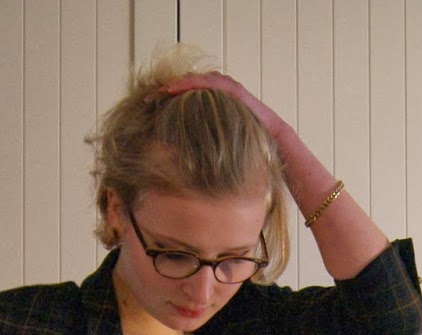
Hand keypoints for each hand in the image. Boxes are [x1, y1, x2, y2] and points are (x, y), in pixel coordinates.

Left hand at [160, 70, 285, 140]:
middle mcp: (216, 92)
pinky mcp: (232, 89)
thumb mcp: (221, 147)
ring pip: (195, 82)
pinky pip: (209, 83)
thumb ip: (204, 149)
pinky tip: (178, 88)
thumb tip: (183, 167)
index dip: (167, 100)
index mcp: (211, 105)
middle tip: (148, 97)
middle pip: (187, 86)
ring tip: (160, 91)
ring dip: (176, 85)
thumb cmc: (248, 145)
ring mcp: (225, 88)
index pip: (185, 97)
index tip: (149, 107)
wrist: (274, 141)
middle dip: (166, 90)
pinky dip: (192, 84)